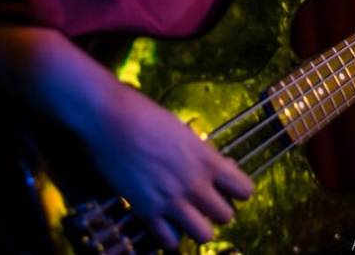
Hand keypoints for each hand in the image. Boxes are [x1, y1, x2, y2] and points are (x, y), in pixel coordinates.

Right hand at [82, 81, 253, 248]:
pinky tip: (162, 221)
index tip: (224, 187)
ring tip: (184, 214)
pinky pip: (170, 241)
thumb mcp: (182, 130)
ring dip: (196, 226)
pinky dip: (168, 235)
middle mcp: (194, 182)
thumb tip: (212, 166)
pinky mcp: (147, 210)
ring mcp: (171, 199)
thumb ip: (199, 153)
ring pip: (204, 235)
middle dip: (216, 210)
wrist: (109, 116)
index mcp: (206, 158)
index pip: (245, 189)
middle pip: (227, 216)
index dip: (237, 191)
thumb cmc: (144, 113)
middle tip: (201, 201)